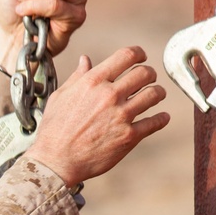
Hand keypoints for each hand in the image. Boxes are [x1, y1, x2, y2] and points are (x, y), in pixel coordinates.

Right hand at [31, 46, 169, 186]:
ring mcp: (121, 116)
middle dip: (150, 73)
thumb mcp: (60, 97)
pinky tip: (161, 117)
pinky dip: (161, 118)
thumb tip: (85, 60)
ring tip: (156, 95)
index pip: (126, 56)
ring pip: (154, 94)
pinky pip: (155, 122)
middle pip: (144, 73)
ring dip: (158, 93)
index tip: (141, 57)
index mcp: (93, 82)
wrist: (55, 161)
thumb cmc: (54, 129)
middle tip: (149, 78)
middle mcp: (109, 95)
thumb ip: (77, 77)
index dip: (138, 53)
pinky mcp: (129, 136)